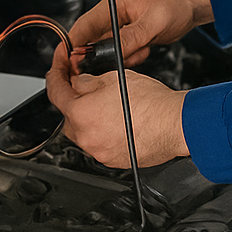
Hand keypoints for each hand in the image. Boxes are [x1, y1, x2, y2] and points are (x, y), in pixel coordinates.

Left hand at [46, 52, 189, 167]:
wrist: (175, 124)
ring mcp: (99, 152)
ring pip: (84, 132)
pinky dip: (104, 133)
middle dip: (76, 101)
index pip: (56, 93)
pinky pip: (99, 144)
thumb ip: (88, 82)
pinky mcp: (112, 161)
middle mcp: (86, 137)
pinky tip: (119, 122)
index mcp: (80, 113)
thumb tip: (79, 83)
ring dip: (90, 119)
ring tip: (111, 107)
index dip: (55, 76)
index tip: (57, 70)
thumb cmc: (152, 103)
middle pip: (69, 116)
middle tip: (89, 89)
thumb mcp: (114, 78)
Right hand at [67, 0, 212, 68]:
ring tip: (141, 50)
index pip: (83, 27)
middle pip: (91, 41)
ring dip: (120, 57)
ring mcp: (119, 26)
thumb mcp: (153, 23)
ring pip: (106, 50)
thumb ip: (130, 38)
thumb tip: (110, 53)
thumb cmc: (174, 4)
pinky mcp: (128, 36)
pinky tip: (144, 50)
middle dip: (100, 56)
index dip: (72, 46)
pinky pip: (120, 53)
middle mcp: (112, 15)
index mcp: (112, 5)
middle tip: (114, 63)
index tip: (69, 63)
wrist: (191, 5)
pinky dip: (130, 57)